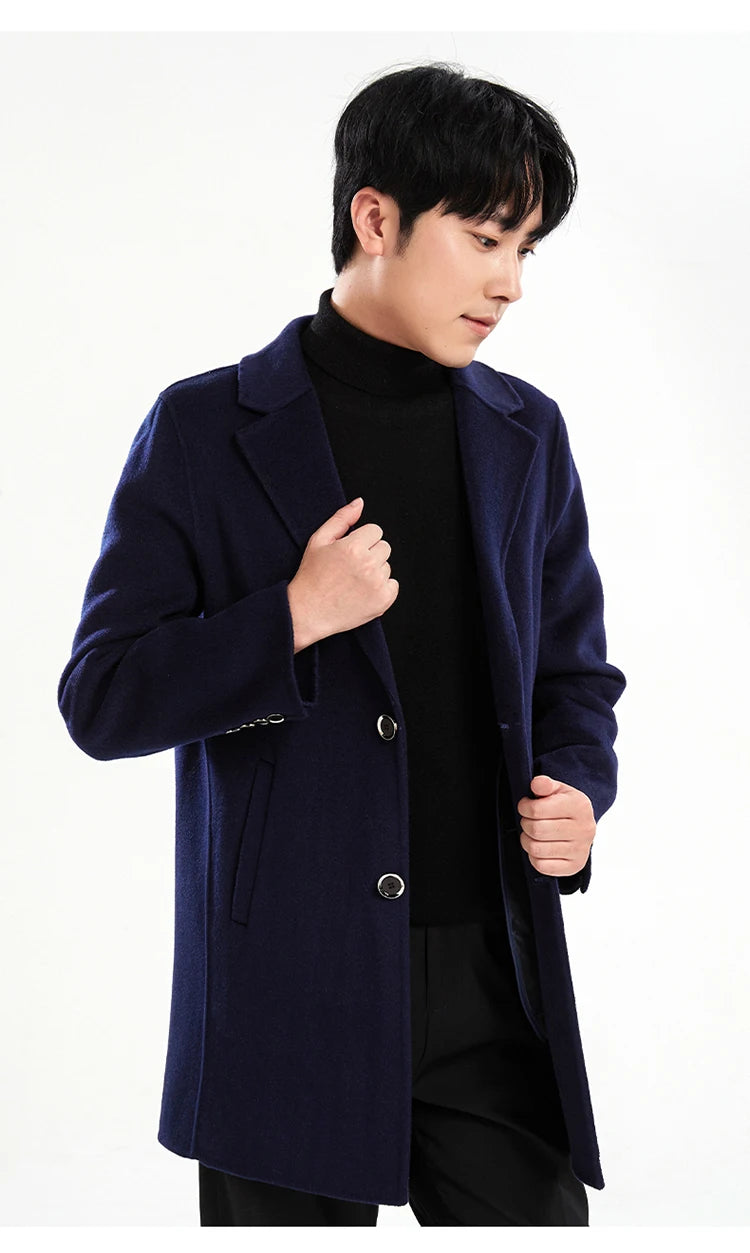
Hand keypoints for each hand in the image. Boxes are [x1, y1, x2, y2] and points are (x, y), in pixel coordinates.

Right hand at [287, 498, 398, 647]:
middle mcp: (368, 565)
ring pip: (387, 566)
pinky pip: (393, 585)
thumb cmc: (311, 576)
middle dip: (370, 553)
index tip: (350, 550)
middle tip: (351, 567)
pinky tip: (362, 592)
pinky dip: (381, 589)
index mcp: (353, 547)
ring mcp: (377, 584)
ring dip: (375, 571)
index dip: (362, 539)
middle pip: (384, 547)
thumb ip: (341, 519)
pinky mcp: (383, 601)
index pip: (375, 531)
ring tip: (353, 581)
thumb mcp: (319, 541)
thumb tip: (360, 503)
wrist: (308, 612)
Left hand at [517, 775, 595, 877]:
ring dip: (527, 840)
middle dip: (525, 824)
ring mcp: (580, 850)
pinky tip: (540, 846)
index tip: (526, 805)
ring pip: (536, 849)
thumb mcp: (558, 790)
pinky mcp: (574, 866)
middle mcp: (583, 829)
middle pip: (536, 830)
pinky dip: (534, 857)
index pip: (537, 810)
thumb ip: (545, 784)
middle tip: (528, 820)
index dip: (524, 807)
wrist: (583, 826)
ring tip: (532, 833)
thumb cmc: (566, 806)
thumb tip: (536, 784)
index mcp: (579, 806)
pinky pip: (541, 866)